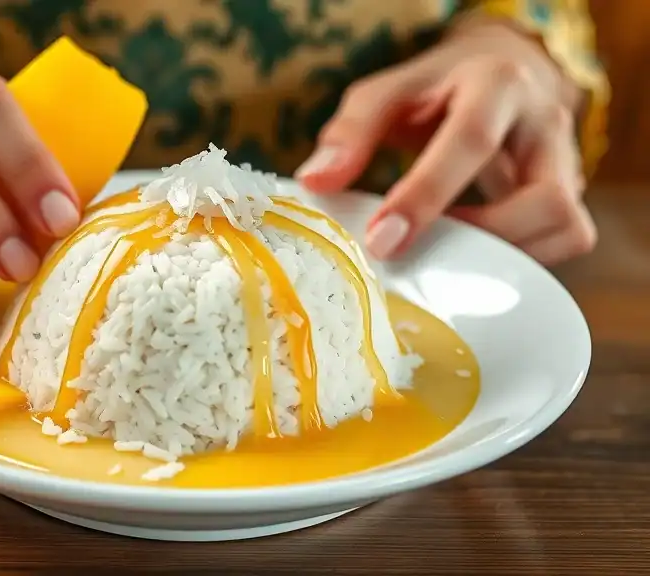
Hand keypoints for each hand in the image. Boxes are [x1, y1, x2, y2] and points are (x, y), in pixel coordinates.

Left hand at [296, 18, 595, 266]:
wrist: (497, 72)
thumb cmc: (435, 91)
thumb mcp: (385, 95)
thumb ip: (349, 133)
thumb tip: (315, 182)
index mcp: (495, 85)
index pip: (470, 141)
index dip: (425, 196)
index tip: (382, 240)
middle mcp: (545, 123)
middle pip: (543, 197)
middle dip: (481, 237)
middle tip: (421, 254)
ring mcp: (567, 162)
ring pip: (566, 226)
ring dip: (505, 254)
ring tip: (448, 254)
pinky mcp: (571, 195)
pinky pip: (568, 240)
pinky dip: (524, 259)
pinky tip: (476, 255)